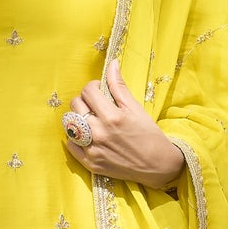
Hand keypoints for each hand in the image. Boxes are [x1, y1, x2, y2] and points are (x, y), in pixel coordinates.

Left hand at [63, 59, 184, 187]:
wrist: (157, 165)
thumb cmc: (148, 134)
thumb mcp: (136, 107)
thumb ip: (119, 86)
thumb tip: (112, 63)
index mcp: (112, 116)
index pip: (88, 91)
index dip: (93, 87)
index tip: (99, 90)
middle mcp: (100, 133)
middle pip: (76, 106)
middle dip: (84, 100)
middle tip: (95, 104)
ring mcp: (93, 149)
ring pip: (70, 124)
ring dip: (77, 118)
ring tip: (89, 119)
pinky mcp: (90, 163)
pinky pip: (70, 145)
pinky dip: (75, 137)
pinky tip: (86, 135)